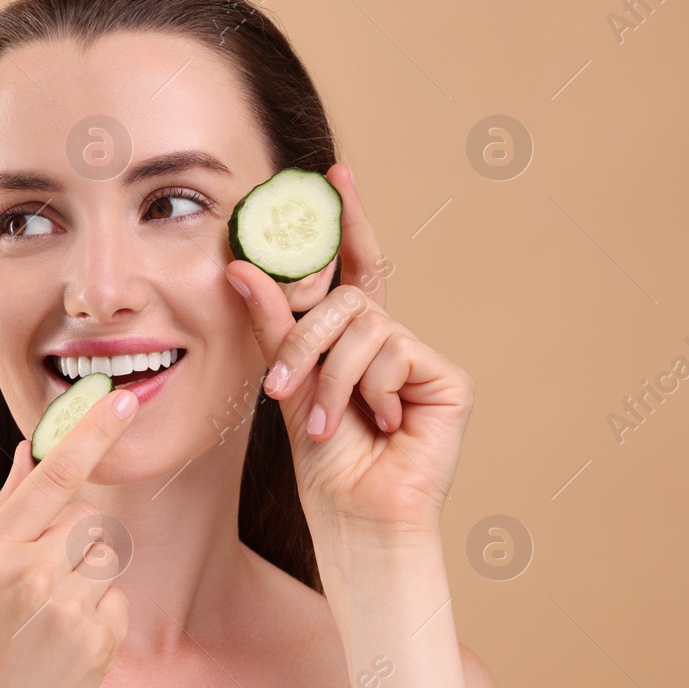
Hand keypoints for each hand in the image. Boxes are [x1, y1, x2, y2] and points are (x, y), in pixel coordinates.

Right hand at [0, 389, 136, 687]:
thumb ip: (5, 510)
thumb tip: (28, 449)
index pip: (53, 477)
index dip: (92, 434)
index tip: (123, 400)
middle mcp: (28, 573)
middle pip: (86, 521)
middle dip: (73, 541)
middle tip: (41, 587)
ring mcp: (64, 609)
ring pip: (103, 560)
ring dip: (86, 580)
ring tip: (48, 621)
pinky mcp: (95, 642)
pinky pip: (114, 603)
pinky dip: (97, 619)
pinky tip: (64, 647)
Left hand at [223, 164, 474, 536]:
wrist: (355, 515)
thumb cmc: (323, 461)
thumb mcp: (287, 382)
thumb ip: (272, 323)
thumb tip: (239, 264)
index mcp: (352, 338)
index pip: (352, 267)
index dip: (348, 220)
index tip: (335, 172)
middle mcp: (390, 339)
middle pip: (346, 300)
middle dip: (306, 339)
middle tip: (281, 387)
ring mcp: (421, 358)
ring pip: (365, 327)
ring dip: (333, 378)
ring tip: (329, 424)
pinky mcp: (448, 379)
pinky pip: (396, 352)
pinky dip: (372, 389)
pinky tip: (380, 424)